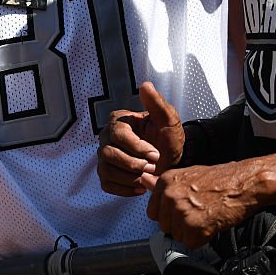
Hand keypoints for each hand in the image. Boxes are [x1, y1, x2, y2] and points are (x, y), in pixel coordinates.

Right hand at [97, 82, 184, 196]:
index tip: (156, 154)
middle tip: (152, 167)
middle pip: (109, 154)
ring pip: (106, 170)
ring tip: (147, 177)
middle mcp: (106, 137)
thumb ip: (157, 103)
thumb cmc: (168, 137)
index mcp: (118, 120)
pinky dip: (124, 189)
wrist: (171, 159)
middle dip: (133, 164)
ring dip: (129, 178)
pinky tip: (140, 186)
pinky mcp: (107, 174)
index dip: (137, 147)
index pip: (119, 135)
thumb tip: (145, 85)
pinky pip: (106, 184)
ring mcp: (104, 156)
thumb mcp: (168, 119)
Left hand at [146, 160, 259, 249]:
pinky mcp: (194, 226)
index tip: (180, 210)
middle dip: (179, 224)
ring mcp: (181, 211)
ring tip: (204, 216)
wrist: (242, 183)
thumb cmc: (218, 179)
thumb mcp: (186, 175)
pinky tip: (210, 224)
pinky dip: (201, 239)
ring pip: (177, 236)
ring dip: (190, 232)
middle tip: (197, 212)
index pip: (152, 211)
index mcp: (166, 181)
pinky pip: (190, 243)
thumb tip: (144, 178)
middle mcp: (170, 195)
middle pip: (164, 225)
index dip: (168, 214)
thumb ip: (162, 182)